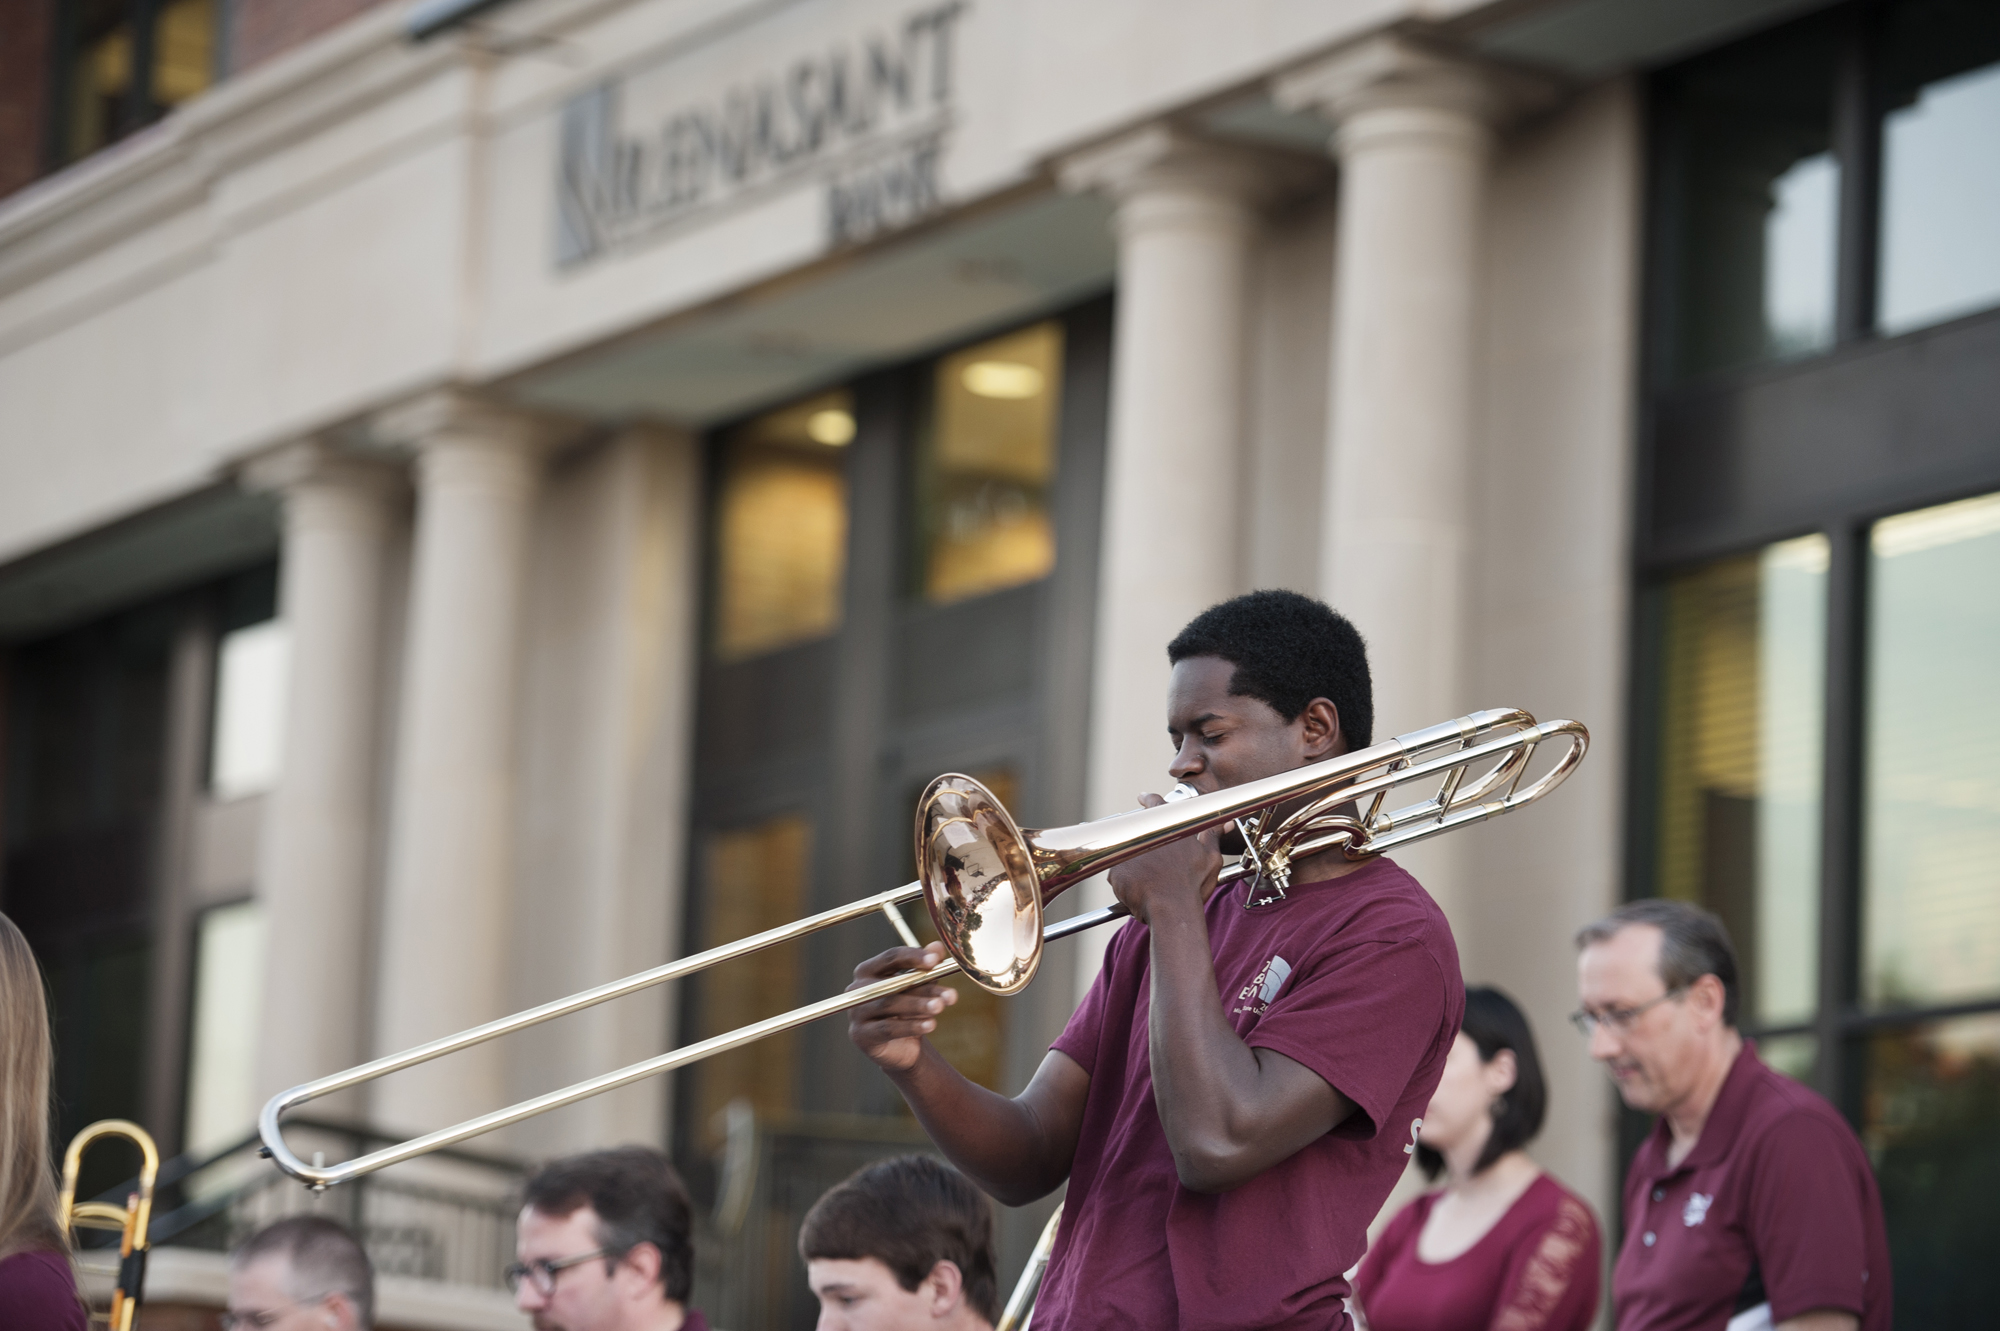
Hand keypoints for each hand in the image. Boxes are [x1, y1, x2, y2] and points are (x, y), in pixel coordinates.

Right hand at [846, 942, 957, 1071]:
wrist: (899, 1046)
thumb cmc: (907, 1008)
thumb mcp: (919, 985)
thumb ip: (927, 966)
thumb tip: (937, 946)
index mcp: (868, 969)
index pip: (891, 957)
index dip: (914, 956)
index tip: (936, 960)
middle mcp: (858, 989)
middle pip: (892, 983)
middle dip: (923, 987)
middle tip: (950, 994)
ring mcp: (856, 1012)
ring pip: (890, 1005)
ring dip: (918, 1005)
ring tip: (940, 1007)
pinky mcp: (861, 1035)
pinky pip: (887, 1028)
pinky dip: (911, 1026)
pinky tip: (930, 1025)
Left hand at [1107, 792, 1221, 925]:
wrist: (1172, 910)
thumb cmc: (1192, 885)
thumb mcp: (1210, 858)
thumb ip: (1212, 835)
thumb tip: (1224, 823)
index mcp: (1166, 826)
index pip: (1155, 804)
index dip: (1149, 800)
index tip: (1144, 798)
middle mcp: (1142, 834)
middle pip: (1137, 829)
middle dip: (1144, 840)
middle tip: (1155, 857)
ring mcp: (1126, 852)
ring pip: (1127, 852)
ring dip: (1135, 861)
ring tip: (1151, 878)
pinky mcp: (1115, 871)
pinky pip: (1118, 872)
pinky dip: (1127, 880)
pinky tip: (1141, 888)